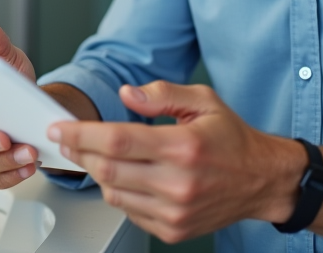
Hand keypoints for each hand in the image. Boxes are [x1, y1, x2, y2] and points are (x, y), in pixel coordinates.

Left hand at [47, 81, 302, 243]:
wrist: (261, 181)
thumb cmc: (232, 140)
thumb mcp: (204, 101)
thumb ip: (162, 94)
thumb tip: (126, 94)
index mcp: (183, 146)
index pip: (117, 141)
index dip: (82, 134)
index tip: (61, 129)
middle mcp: (178, 183)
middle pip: (108, 170)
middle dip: (81, 152)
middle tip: (71, 139)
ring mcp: (175, 211)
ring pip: (114, 193)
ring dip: (99, 172)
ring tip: (105, 155)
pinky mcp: (172, 229)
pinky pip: (129, 211)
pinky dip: (120, 192)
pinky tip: (131, 176)